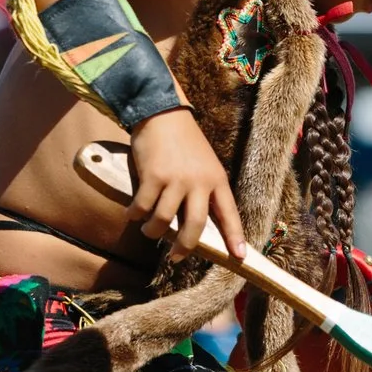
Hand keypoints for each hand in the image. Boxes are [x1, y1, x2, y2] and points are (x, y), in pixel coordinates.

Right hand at [126, 109, 242, 258]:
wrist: (163, 114)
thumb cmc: (184, 142)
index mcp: (217, 180)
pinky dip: (135, 216)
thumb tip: (193, 225)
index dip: (234, 237)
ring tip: (149, 230)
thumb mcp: (205, 165)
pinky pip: (142, 208)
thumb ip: (204, 191)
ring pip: (164, 221)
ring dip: (153, 231)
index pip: (229, 213)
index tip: (239, 258)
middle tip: (176, 257)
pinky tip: (132, 215)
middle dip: (184, 247)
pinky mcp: (153, 177)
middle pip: (195, 226)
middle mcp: (199, 182)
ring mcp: (175, 180)